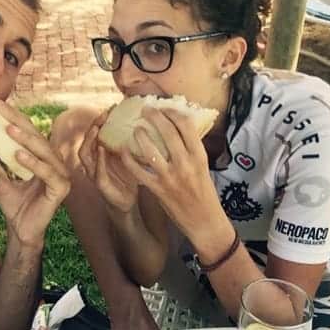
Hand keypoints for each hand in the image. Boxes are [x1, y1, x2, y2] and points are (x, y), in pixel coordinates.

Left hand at [0, 101, 70, 248]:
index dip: (13, 116)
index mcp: (41, 156)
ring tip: (9, 129)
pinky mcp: (61, 188)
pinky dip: (34, 163)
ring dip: (26, 139)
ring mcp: (60, 174)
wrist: (20, 230)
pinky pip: (48, 173)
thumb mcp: (0, 177)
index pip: (28, 131)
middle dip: (17, 121)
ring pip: (43, 151)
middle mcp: (53, 161)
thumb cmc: (14, 203)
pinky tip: (19, 155)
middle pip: (36, 136)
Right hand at [78, 111, 139, 213]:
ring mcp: (95, 173)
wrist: (127, 203)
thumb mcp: (128, 157)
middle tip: (103, 114)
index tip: (111, 107)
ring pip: (85, 154)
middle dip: (93, 125)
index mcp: (100, 154)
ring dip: (90, 140)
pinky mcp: (100, 185)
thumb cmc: (127, 178)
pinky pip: (97, 171)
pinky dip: (98, 160)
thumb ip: (129, 143)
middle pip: (87, 139)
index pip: (96, 133)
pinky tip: (101, 150)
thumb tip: (145, 123)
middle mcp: (94, 161)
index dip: (100, 119)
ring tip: (97, 128)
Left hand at [119, 107, 224, 243]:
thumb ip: (191, 150)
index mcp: (199, 157)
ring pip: (150, 150)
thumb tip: (179, 129)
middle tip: (145, 110)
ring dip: (140, 135)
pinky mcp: (158, 189)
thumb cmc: (204, 193)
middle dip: (154, 117)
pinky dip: (129, 159)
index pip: (186, 126)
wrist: (205, 222)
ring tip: (136, 129)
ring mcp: (171, 177)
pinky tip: (123, 151)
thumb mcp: (203, 168)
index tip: (165, 107)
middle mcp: (186, 164)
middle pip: (168, 132)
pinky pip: (139, 171)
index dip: (173, 113)